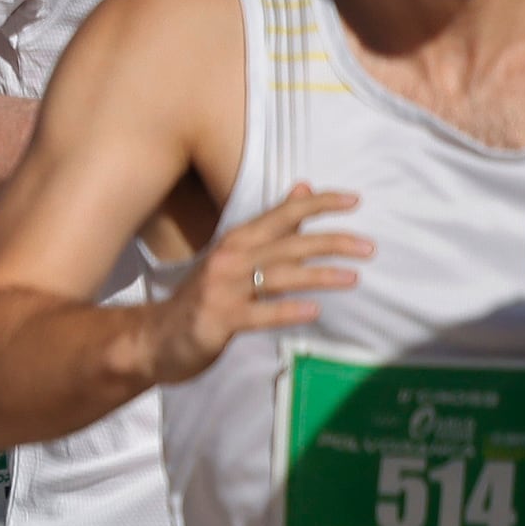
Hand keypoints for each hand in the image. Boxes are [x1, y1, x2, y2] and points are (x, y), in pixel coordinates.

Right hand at [152, 184, 367, 385]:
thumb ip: (272, 227)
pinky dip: (286, 310)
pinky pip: (258, 314)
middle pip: (287, 244)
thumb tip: (303, 189)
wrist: (155, 337)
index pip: (282, 213)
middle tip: (369, 247)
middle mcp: (230, 258)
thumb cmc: (204, 296)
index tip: (354, 200)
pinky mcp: (219, 320)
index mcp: (236, 240)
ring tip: (353, 278)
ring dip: (318, 275)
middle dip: (331, 242)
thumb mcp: (234, 256)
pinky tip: (313, 310)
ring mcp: (223, 289)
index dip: (318, 204)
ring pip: (278, 276)